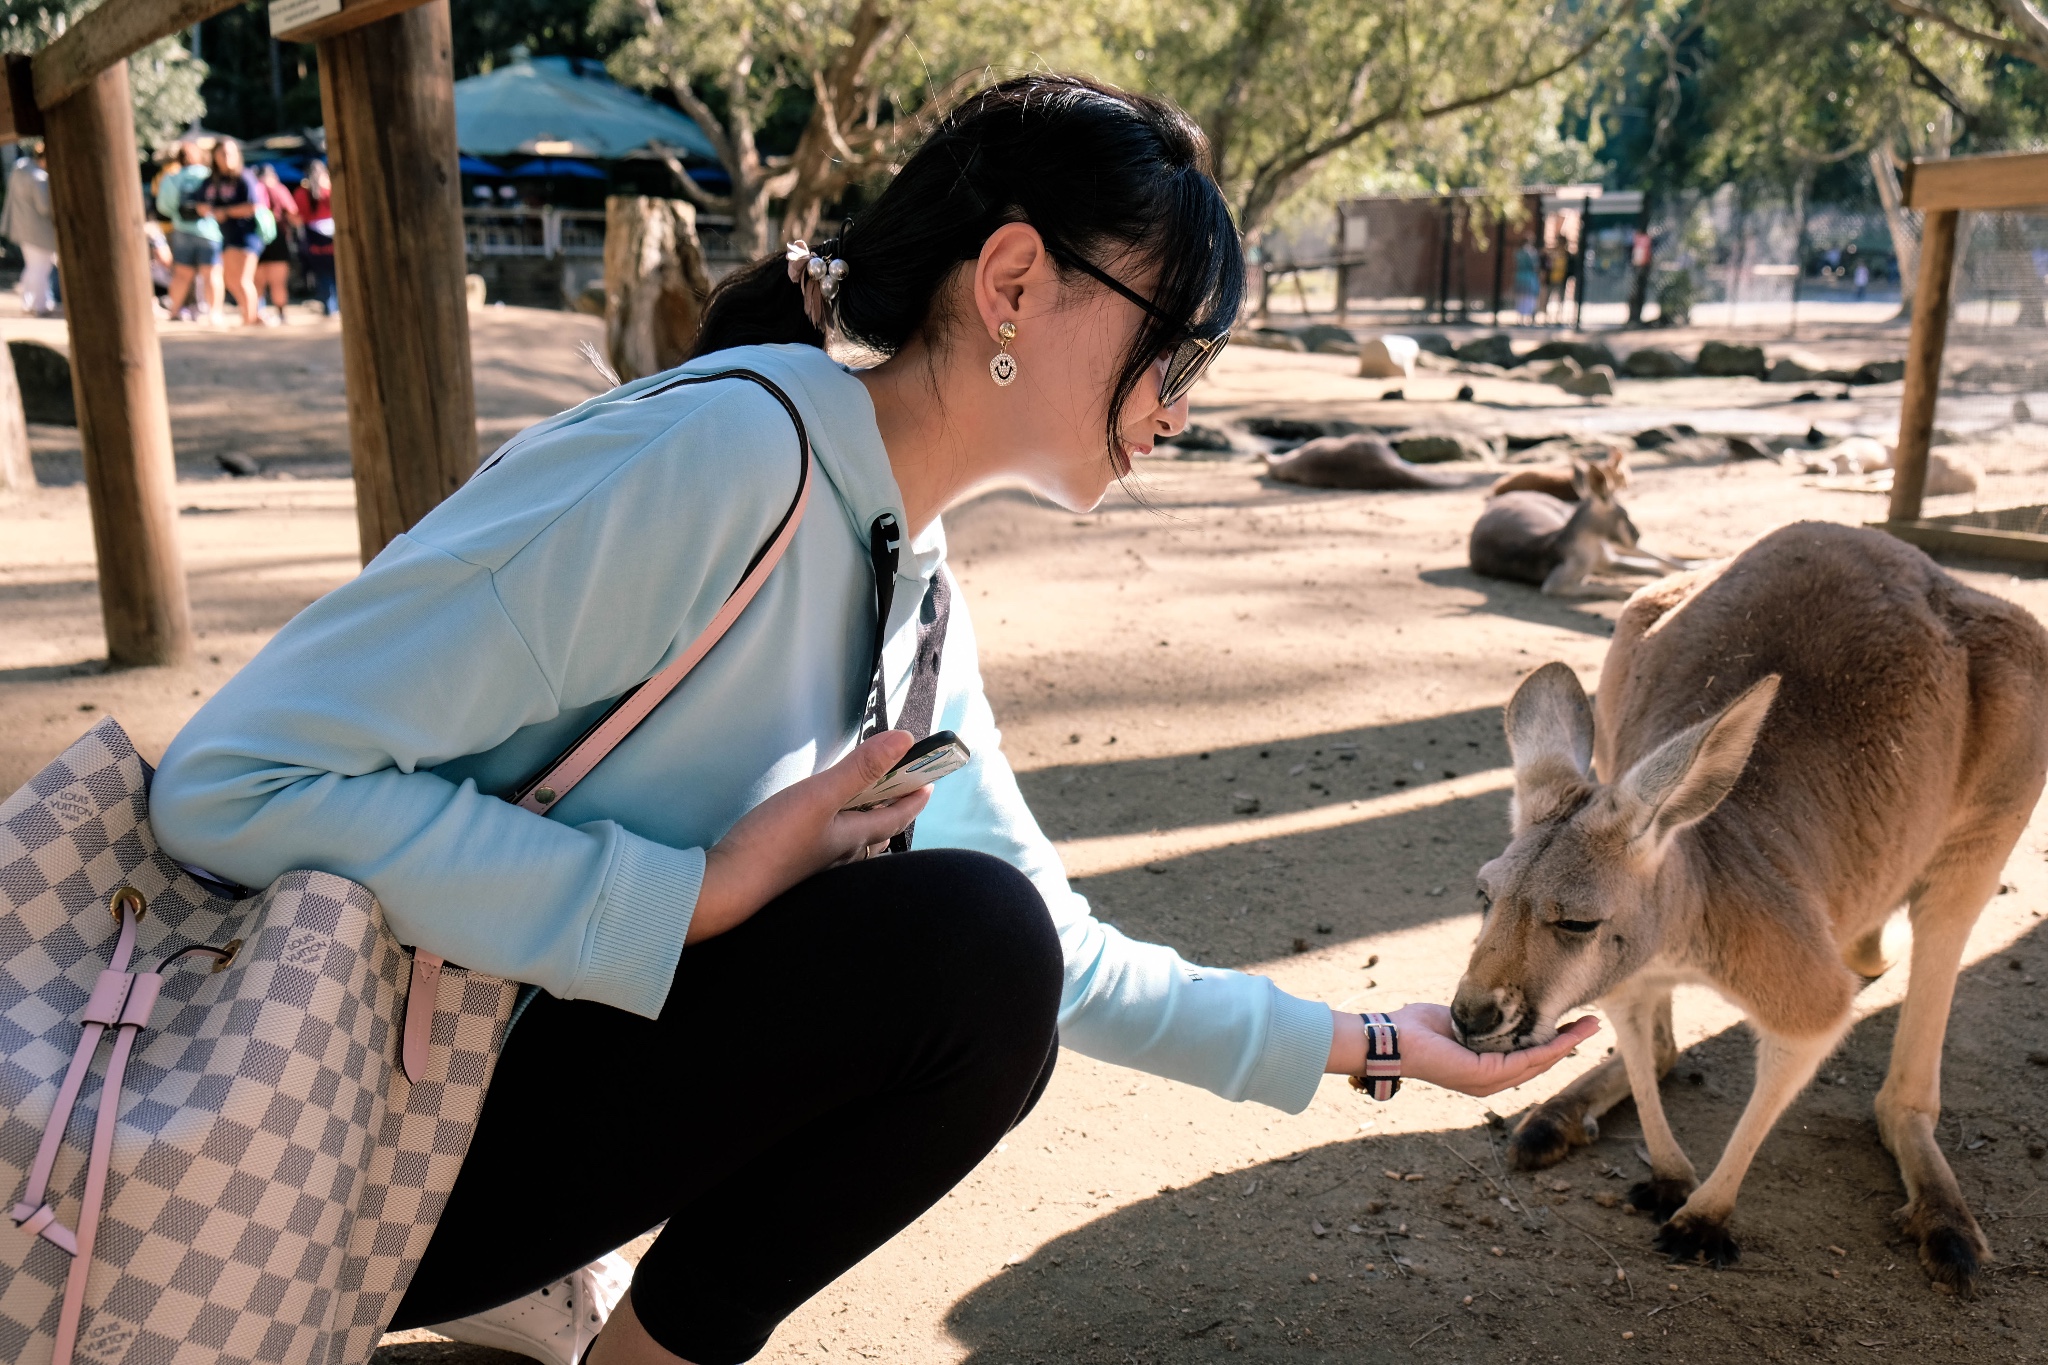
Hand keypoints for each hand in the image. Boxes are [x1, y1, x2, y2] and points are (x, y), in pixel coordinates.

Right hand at [688, 730, 930, 944]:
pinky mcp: (796, 867)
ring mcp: (819, 865)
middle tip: (900, 788)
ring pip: (855, 844)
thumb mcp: (820, 796)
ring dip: (866, 824)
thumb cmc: (775, 842)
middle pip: (878, 833)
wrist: (729, 885)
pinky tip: (823, 829)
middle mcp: (843, 855)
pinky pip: (831, 849)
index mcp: (854, 838)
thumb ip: (860, 768)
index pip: (896, 816)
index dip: (915, 797)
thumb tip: (904, 740)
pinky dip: (838, 833)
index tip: (929, 781)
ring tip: (866, 807)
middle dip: (893, 811)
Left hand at [1327, 1004, 1599, 1097]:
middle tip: (1594, 1023)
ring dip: (1568, 1044)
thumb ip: (1481, 1019)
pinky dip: (1549, 1048)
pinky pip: (1526, 1060)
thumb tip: (1497, 1004)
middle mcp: (1491, 1081)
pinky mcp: (1485, 1075)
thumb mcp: (1459, 1020)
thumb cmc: (1418, 1027)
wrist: (1394, 1037)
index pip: (1528, 1057)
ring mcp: (1489, 1081)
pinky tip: (1567, 1037)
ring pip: (1540, 1061)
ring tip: (1590, 1026)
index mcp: (1486, 1069)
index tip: (1574, 1024)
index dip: (1554, 1042)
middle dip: (1569, 1042)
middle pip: (1541, 1062)